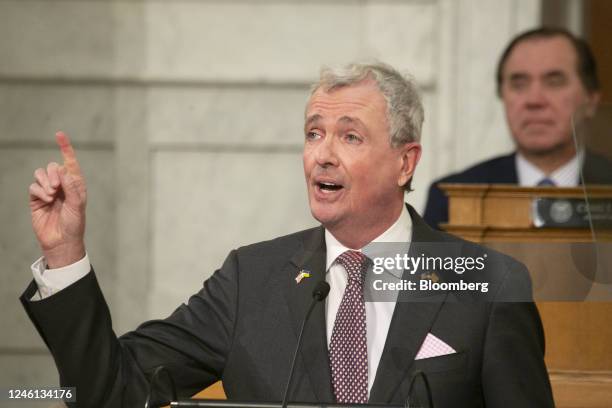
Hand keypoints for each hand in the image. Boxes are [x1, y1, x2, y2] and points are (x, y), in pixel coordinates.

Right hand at [29, 132, 86, 267]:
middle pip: (53, 166)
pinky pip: (33, 186)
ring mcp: (48, 191)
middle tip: (56, 187)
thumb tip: (63, 169)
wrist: (62, 241)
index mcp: (76, 184)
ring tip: (51, 195)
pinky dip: (38, 191)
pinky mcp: (36, 199)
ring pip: (40, 174)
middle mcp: (62, 185)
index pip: (70, 162)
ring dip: (45, 181)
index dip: (65, 148)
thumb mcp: (77, 205)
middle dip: (53, 173)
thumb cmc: (74, 224)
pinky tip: (45, 200)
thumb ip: (71, 186)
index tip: (59, 134)